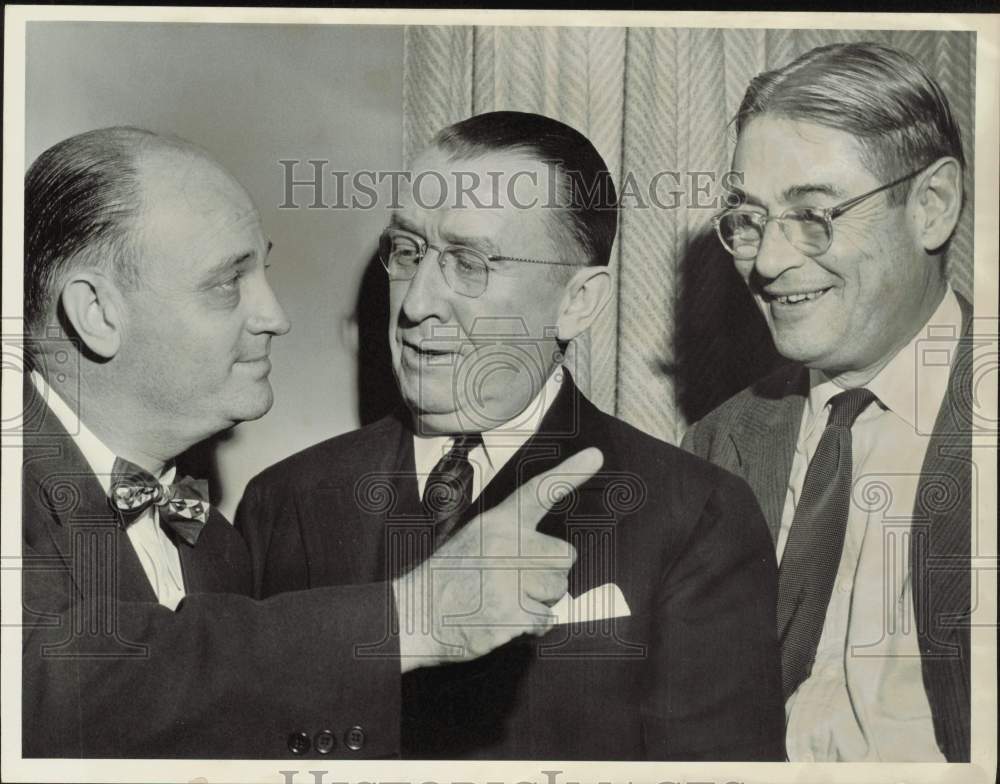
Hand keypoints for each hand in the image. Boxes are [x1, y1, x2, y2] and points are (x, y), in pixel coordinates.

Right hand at [393, 447, 602, 671]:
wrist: (415, 615)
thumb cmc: (448, 578)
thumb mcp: (474, 539)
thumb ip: (512, 537)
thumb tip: (556, 555)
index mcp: (497, 523)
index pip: (539, 492)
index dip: (570, 474)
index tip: (595, 457)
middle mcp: (507, 546)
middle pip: (565, 556)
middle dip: (550, 572)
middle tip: (517, 581)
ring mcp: (510, 580)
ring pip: (558, 589)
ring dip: (540, 600)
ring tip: (505, 600)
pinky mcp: (512, 614)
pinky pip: (545, 620)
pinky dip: (531, 626)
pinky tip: (504, 620)